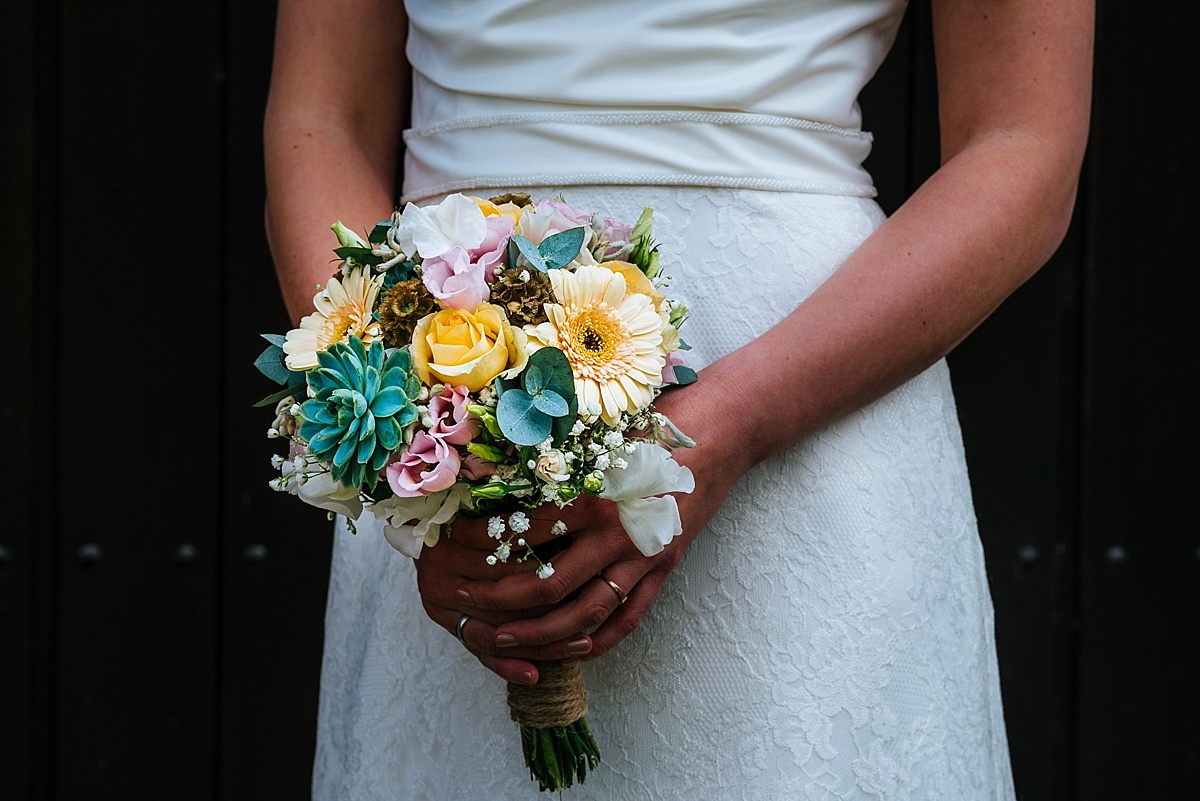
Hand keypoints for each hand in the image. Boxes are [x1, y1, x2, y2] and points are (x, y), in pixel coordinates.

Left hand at [415, 379, 742, 683]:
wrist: (719, 436)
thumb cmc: (654, 425)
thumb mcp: (599, 437)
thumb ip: (556, 463)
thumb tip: (494, 475)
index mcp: (593, 494)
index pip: (525, 535)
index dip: (483, 547)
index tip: (452, 549)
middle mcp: (615, 534)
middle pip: (546, 586)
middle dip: (497, 601)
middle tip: (461, 600)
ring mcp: (642, 559)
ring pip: (581, 615)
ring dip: (536, 633)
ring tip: (499, 637)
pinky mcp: (663, 572)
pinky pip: (625, 622)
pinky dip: (593, 642)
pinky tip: (565, 650)